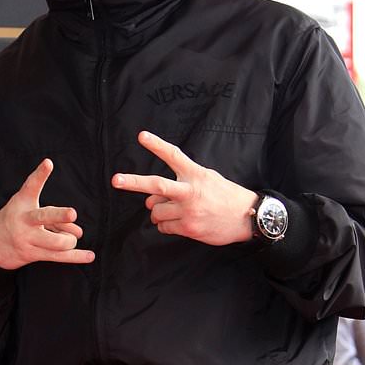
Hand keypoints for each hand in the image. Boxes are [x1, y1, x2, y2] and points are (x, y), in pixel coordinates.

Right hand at [0, 159, 95, 269]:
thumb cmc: (18, 219)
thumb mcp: (31, 209)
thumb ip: (56, 216)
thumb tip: (79, 232)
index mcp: (22, 202)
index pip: (31, 186)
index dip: (40, 175)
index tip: (48, 163)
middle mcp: (24, 220)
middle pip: (43, 217)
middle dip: (59, 216)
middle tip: (72, 213)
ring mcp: (27, 239)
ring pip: (57, 242)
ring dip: (69, 240)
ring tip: (69, 239)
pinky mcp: (32, 254)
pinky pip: (58, 257)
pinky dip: (76, 257)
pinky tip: (89, 256)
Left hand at [111, 131, 255, 245]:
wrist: (247, 218)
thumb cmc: (224, 195)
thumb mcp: (207, 177)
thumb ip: (180, 182)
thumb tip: (152, 196)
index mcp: (195, 174)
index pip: (173, 155)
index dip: (157, 145)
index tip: (142, 136)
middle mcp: (190, 191)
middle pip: (156, 185)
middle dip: (134, 182)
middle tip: (116, 180)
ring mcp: (189, 211)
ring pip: (156, 210)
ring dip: (158, 211)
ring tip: (173, 210)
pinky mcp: (189, 228)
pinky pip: (163, 227)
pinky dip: (165, 225)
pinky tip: (179, 221)